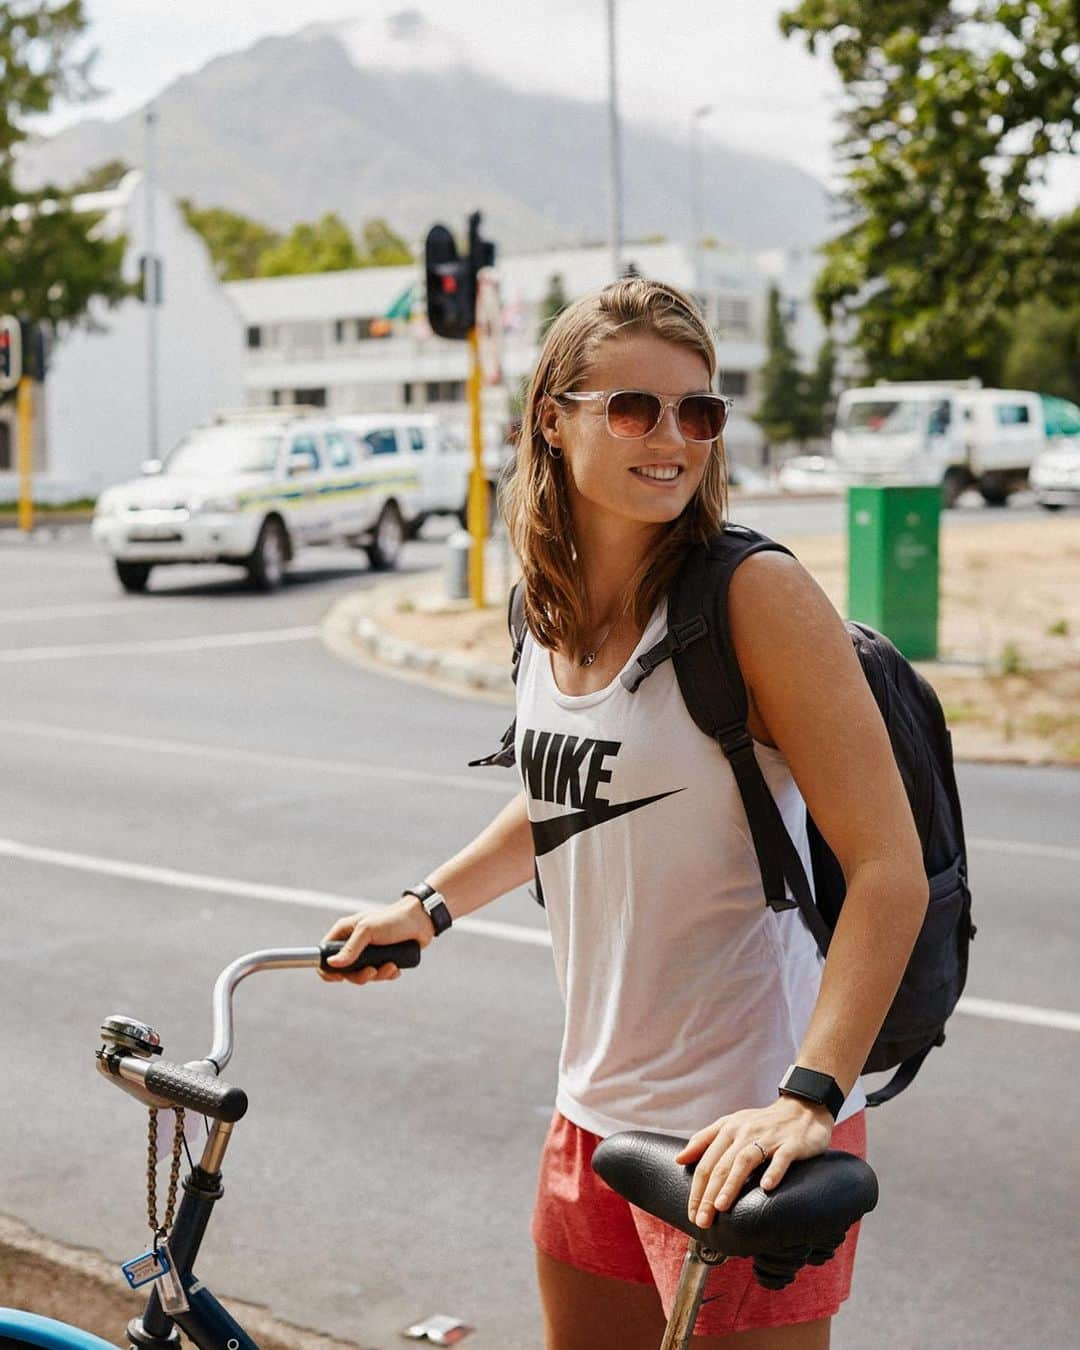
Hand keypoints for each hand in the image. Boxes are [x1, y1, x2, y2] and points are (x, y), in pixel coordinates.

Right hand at [318, 896, 434, 985]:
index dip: (327, 969)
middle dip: (359, 976)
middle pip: (345, 971)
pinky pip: (379, 975)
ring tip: (390, 965)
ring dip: (377, 975)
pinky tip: (396, 966)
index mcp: (344, 933)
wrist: (421, 921)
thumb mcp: (368, 931)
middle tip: (372, 971)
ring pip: (363, 975)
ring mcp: (368, 953)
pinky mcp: (382, 959)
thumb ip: (350, 948)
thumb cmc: (392, 919)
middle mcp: (354, 943)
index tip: (338, 978)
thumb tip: (332, 964)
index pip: (325, 954)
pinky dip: (387, 974)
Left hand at [675, 1096, 833, 1226]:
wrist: (802, 1108)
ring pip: (745, 1160)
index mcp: (728, 1129)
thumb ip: (704, 1140)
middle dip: (708, 1194)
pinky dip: (773, 1172)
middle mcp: (744, 1132)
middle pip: (721, 1165)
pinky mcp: (792, 1144)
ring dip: (731, 1183)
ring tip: (721, 1206)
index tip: (691, 1213)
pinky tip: (766, 1188)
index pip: (706, 1162)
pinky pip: (781, 1159)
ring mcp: (768, 1138)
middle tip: (702, 1221)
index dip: (696, 1189)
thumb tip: (679, 1159)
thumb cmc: (762, 1123)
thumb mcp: (731, 1124)